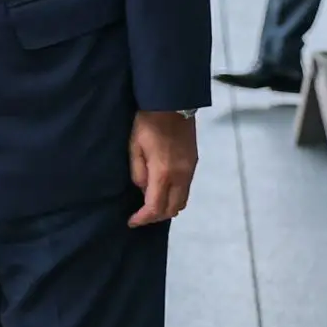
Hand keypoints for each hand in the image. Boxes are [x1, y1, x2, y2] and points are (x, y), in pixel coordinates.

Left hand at [128, 111, 197, 226]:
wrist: (173, 103)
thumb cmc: (148, 123)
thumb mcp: (134, 146)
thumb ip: (138, 171)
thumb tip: (143, 189)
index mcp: (163, 173)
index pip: (155, 207)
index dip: (143, 218)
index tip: (132, 222)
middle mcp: (181, 177)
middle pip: (172, 209)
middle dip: (156, 216)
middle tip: (141, 214)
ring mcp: (190, 171)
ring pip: (182, 201)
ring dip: (168, 208)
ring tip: (152, 204)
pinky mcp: (194, 164)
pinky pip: (186, 190)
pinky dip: (175, 196)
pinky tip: (164, 191)